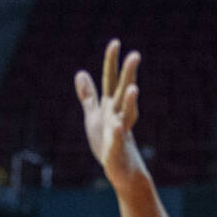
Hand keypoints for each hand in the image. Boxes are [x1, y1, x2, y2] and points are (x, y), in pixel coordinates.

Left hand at [75, 40, 145, 191]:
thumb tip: (80, 73)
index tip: (116, 42)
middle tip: (135, 55)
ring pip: (127, 115)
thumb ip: (89, 96)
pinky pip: (117, 142)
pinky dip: (116, 134)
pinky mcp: (117, 152)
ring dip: (130, 102)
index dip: (112, 63)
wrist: (123, 173)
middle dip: (129, 74)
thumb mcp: (94, 117)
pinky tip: (116, 127)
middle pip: (123, 92)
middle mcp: (118, 116)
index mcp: (111, 108)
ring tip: (133, 89)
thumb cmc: (108, 145)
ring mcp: (120, 134)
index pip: (111, 81)